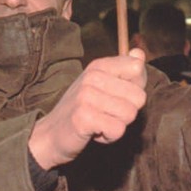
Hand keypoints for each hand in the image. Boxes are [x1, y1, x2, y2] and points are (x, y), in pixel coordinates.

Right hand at [28, 49, 146, 168]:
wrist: (51, 134)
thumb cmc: (83, 109)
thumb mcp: (104, 85)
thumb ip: (125, 70)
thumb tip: (139, 53)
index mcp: (99, 66)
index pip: (137, 68)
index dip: (135, 88)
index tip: (118, 95)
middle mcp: (92, 77)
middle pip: (139, 97)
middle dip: (128, 111)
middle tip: (106, 113)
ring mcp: (86, 96)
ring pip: (130, 114)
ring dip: (118, 124)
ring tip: (100, 122)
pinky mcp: (83, 117)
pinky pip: (118, 130)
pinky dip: (110, 136)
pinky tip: (95, 132)